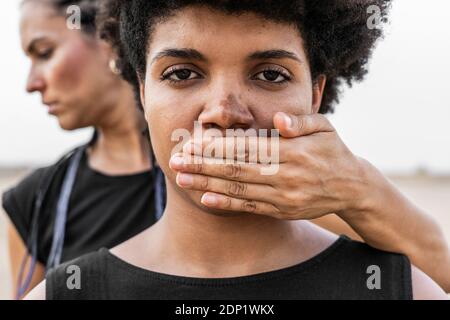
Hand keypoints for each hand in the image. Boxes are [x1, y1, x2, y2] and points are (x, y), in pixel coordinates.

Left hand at [169, 112, 368, 219]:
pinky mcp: (282, 211)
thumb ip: (301, 122)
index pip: (248, 147)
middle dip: (203, 165)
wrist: (352, 188)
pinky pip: (251, 207)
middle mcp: (286, 175)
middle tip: (175, 161)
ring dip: (207, 184)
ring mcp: (283, 196)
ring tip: (182, 179)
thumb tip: (279, 119)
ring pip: (239, 189)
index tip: (193, 144)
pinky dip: (228, 203)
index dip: (218, 146)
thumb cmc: (333, 151)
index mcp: (293, 151)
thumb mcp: (325, 128)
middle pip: (236, 169)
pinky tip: (207, 198)